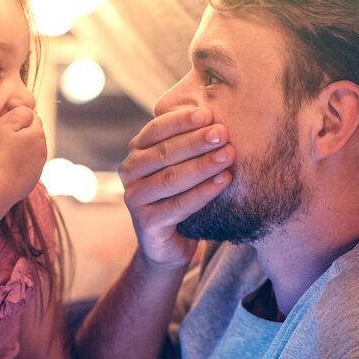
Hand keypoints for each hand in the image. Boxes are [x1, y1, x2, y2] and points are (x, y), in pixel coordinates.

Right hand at [0, 105, 46, 200]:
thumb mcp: (5, 124)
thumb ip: (20, 113)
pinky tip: (7, 165)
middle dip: (23, 132)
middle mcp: (42, 150)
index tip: (5, 120)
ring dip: (23, 148)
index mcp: (38, 134)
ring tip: (4, 150)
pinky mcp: (32, 180)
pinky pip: (27, 167)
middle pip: (34, 134)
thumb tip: (29, 109)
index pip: (33, 117)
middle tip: (3, 135)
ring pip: (32, 151)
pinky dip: (20, 163)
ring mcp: (38, 167)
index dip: (19, 116)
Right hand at [119, 107, 233, 266]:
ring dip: (202, 165)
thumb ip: (189, 144)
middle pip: (165, 153)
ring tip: (228, 155)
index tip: (209, 114)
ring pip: (171, 178)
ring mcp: (134, 198)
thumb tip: (219, 118)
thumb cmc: (180, 196)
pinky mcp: (146, 222)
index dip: (182, 121)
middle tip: (223, 133)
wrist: (169, 245)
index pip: (156, 129)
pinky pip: (178, 205)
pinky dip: (203, 192)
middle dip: (196, 141)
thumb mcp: (180, 165)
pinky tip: (223, 181)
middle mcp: (129, 172)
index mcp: (136, 151)